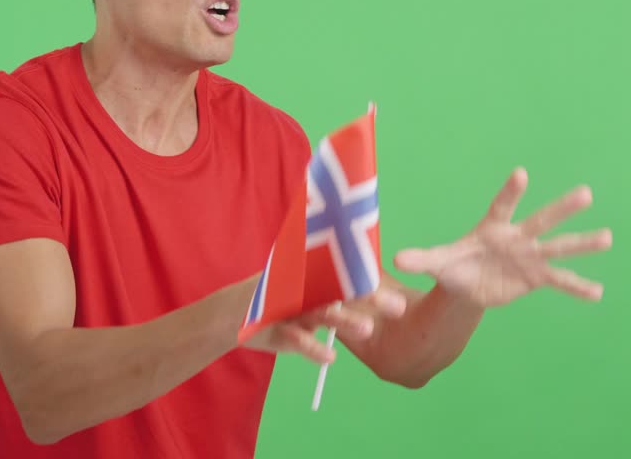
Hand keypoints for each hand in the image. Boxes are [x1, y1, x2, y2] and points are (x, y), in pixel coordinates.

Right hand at [242, 287, 406, 363]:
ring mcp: (287, 305)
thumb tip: (371, 283)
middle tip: (399, 306)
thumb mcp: (303, 292)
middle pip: (341, 288)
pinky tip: (331, 359)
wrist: (226, 315)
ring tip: (368, 329)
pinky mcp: (272, 326)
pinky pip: (295, 338)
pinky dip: (312, 348)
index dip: (375, 278)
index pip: (348, 272)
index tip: (403, 287)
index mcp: (313, 276)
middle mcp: (302, 286)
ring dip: (344, 321)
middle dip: (370, 297)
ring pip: (321, 312)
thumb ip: (332, 288)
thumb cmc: (275, 302)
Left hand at [393, 168, 611, 307]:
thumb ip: (421, 260)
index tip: (521, 173)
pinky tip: (598, 292)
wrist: (468, 284)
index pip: (502, 206)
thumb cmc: (454, 266)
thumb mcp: (437, 264)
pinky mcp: (535, 278)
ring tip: (608, 237)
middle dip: (562, 208)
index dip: (511, 191)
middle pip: (541, 220)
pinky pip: (560, 282)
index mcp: (492, 229)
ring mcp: (529, 257)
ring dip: (583, 243)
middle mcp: (516, 239)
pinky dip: (578, 287)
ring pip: (559, 247)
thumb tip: (396, 260)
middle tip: (585, 193)